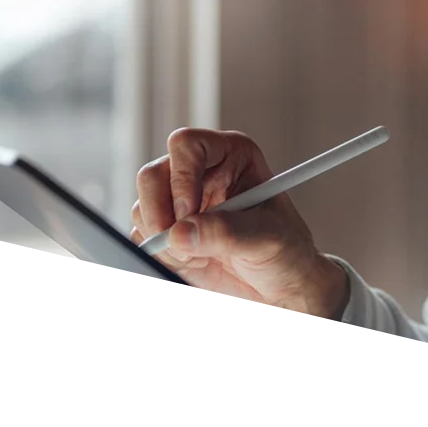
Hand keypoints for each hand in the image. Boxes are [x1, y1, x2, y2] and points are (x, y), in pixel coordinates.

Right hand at [132, 128, 347, 319]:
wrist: (281, 281)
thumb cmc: (286, 249)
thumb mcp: (266, 238)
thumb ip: (225, 232)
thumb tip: (181, 233)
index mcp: (230, 155)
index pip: (187, 145)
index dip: (181, 177)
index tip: (188, 213)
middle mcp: (200, 171)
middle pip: (153, 175)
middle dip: (160, 213)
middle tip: (181, 244)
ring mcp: (180, 200)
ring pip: (143, 207)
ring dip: (163, 239)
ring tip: (201, 255)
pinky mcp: (169, 228)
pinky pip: (141, 236)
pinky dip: (160, 254)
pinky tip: (193, 261)